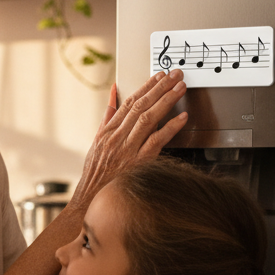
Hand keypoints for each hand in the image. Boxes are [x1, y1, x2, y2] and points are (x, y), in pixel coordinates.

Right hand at [72, 71, 187, 208]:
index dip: (146, 87)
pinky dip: (170, 128)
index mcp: (108, 131)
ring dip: (166, 101)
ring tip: (180, 88)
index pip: (129, 102)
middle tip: (175, 76)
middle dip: (160, 88)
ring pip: (149, 119)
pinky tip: (182, 118)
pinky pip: (156, 141)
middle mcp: (117, 137)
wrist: (92, 198)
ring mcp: (128, 149)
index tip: (160, 76)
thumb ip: (107, 115)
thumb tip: (113, 93)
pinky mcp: (138, 162)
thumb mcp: (96, 140)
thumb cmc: (95, 173)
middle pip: (141, 106)